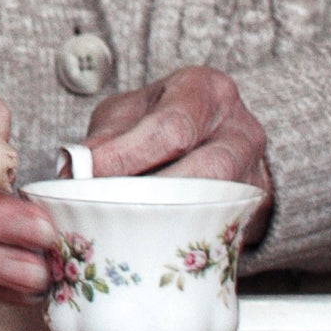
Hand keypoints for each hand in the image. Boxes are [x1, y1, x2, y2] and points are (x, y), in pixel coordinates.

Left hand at [81, 63, 275, 240]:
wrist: (206, 137)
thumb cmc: (159, 119)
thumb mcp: (128, 114)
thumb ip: (106, 137)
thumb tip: (75, 170)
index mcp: (207, 90)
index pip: (170, 127)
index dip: (127, 156)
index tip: (89, 176)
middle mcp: (241, 128)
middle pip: (205, 170)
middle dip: (150, 194)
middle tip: (106, 208)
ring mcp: (254, 171)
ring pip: (217, 204)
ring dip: (168, 218)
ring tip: (125, 226)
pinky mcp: (254, 209)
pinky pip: (220, 226)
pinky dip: (182, 233)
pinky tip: (150, 240)